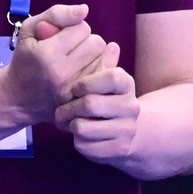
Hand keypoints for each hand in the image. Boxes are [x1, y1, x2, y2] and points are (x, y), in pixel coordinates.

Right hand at [0, 4, 108, 125]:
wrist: (18, 98)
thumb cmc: (25, 58)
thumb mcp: (29, 29)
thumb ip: (56, 14)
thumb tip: (84, 9)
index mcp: (47, 54)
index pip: (82, 28)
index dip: (73, 28)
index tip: (61, 36)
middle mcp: (62, 73)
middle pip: (96, 43)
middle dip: (86, 41)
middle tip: (71, 48)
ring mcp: (73, 89)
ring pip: (102, 58)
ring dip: (92, 56)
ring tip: (76, 60)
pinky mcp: (81, 100)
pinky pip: (102, 76)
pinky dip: (97, 70)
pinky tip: (83, 71)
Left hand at [56, 41, 140, 165]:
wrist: (125, 132)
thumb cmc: (104, 100)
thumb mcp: (102, 80)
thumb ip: (99, 61)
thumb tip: (110, 44)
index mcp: (126, 84)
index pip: (110, 77)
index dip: (87, 82)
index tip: (75, 88)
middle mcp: (131, 106)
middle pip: (90, 104)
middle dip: (69, 107)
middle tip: (60, 109)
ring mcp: (127, 129)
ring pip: (82, 127)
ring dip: (69, 124)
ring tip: (66, 121)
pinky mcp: (119, 149)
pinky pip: (84, 145)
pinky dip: (76, 140)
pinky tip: (78, 135)